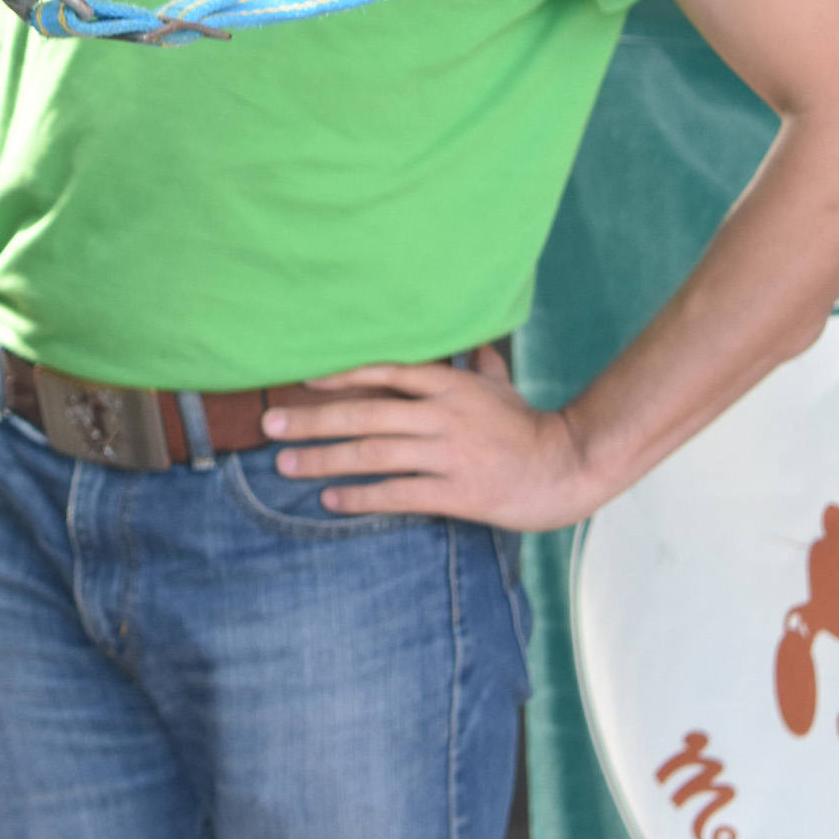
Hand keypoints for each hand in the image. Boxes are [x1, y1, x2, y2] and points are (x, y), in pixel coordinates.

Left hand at [261, 347, 605, 532]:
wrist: (568, 467)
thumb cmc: (526, 425)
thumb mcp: (499, 385)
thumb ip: (475, 362)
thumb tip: (469, 339)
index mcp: (448, 386)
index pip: (383, 372)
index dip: (338, 374)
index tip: (298, 379)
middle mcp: (442, 415)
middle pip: (366, 413)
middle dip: (313, 419)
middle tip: (270, 426)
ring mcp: (449, 454)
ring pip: (375, 454)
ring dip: (325, 459)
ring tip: (286, 464)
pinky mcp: (457, 493)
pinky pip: (400, 494)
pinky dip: (362, 497)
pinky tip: (331, 499)